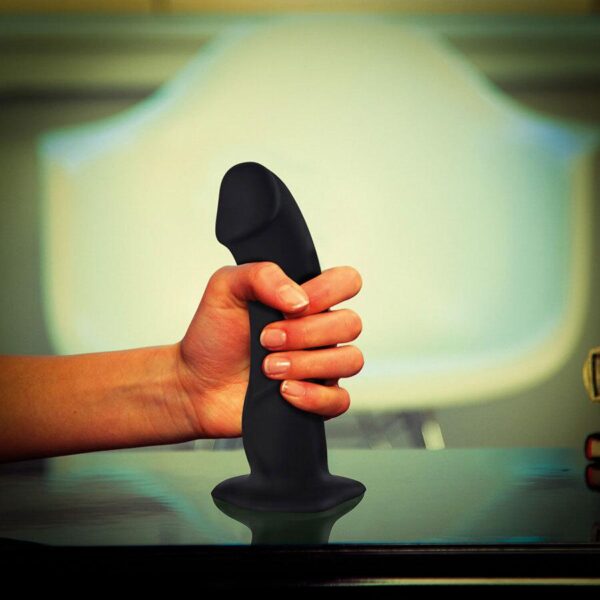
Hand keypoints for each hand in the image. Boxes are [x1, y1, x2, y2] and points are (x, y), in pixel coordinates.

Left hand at [176, 262, 363, 437]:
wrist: (195, 384)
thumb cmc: (213, 337)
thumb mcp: (226, 288)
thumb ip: (262, 274)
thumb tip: (299, 298)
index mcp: (306, 299)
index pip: (346, 282)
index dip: (327, 292)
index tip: (290, 306)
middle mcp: (320, 331)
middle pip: (350, 324)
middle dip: (306, 333)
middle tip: (267, 340)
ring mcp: (321, 366)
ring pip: (350, 360)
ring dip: (308, 364)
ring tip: (269, 368)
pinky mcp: (316, 400)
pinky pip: (340, 400)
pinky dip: (314, 396)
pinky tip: (284, 391)